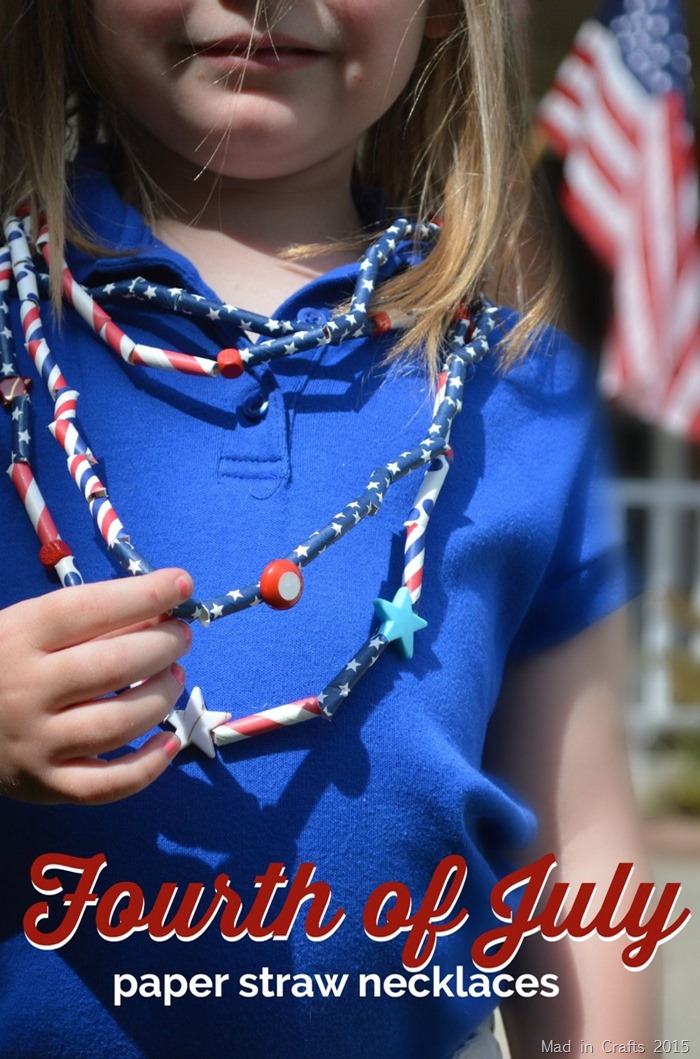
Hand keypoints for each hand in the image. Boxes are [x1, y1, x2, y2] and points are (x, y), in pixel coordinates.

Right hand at [0, 568, 193, 804]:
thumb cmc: (5, 664)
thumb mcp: (29, 627)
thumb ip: (89, 619)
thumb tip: (162, 612)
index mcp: (19, 638)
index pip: (90, 609)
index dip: (144, 595)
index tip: (181, 584)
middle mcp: (25, 690)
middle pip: (113, 666)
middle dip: (162, 646)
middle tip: (180, 637)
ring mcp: (35, 743)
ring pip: (117, 724)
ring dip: (162, 697)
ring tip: (174, 676)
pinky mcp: (45, 785)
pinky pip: (108, 785)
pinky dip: (149, 766)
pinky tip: (169, 740)